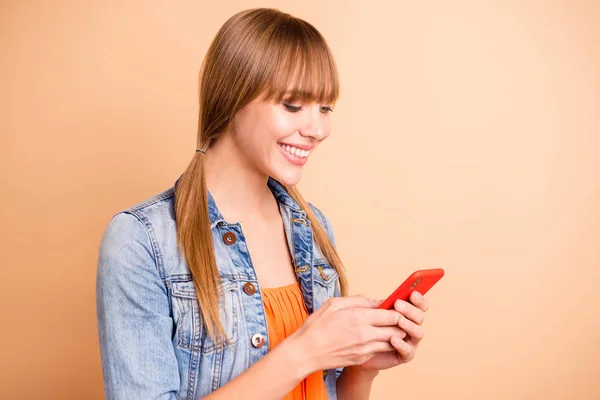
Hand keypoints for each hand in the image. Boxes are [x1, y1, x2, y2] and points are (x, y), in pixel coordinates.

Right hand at [287, 295, 406, 373]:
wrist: (306, 352)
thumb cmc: (317, 326)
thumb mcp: (334, 304)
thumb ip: (358, 300)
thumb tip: (376, 301)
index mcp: (359, 317)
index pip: (392, 314)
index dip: (399, 310)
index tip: (398, 306)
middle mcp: (365, 334)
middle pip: (397, 329)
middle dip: (400, 322)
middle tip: (397, 316)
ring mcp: (365, 349)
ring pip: (392, 341)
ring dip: (393, 334)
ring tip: (387, 326)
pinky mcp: (362, 359)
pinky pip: (380, 349)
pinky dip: (382, 343)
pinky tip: (375, 336)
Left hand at [355, 291, 429, 371]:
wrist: (359, 349)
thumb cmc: (365, 326)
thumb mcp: (370, 312)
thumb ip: (380, 306)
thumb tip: (387, 299)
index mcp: (407, 313)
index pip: (420, 304)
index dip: (419, 299)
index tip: (412, 294)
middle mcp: (412, 326)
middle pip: (420, 317)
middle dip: (410, 310)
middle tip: (398, 305)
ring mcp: (410, 341)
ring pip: (418, 332)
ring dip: (409, 325)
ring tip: (399, 321)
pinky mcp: (405, 355)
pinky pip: (408, 350)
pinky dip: (402, 344)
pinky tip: (393, 339)